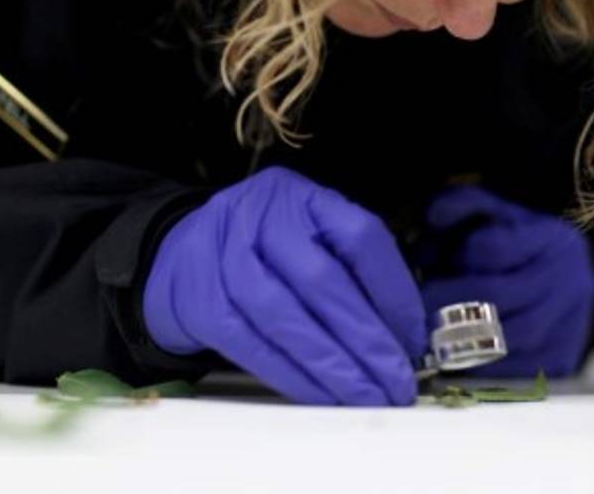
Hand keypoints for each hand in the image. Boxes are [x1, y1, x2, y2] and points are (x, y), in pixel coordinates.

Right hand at [143, 166, 426, 405]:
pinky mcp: (204, 303)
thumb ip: (349, 269)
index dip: (393, 290)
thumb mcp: (305, 233)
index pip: (360, 236)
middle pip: (323, 282)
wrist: (180, 255)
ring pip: (287, 319)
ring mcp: (226, 259)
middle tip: (398, 382)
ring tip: (368, 397)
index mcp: (301, 197)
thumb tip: (402, 334)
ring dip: (334, 367)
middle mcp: (262, 218)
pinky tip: (323, 396)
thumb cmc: (262, 250)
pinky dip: (293, 376)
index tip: (412, 337)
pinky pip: (254, 346)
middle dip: (368, 340)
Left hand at [419, 186, 593, 377]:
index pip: (493, 248)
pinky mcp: (563, 361)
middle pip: (495, 298)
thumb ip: (462, 204)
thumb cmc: (520, 242)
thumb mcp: (496, 212)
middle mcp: (567, 282)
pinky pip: (514, 372)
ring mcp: (570, 325)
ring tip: (425, 336)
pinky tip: (453, 358)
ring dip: (458, 341)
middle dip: (444, 304)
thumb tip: (432, 216)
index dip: (456, 256)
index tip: (425, 261)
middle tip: (411, 309)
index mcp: (549, 239)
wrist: (570, 280)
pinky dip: (479, 368)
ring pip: (505, 340)